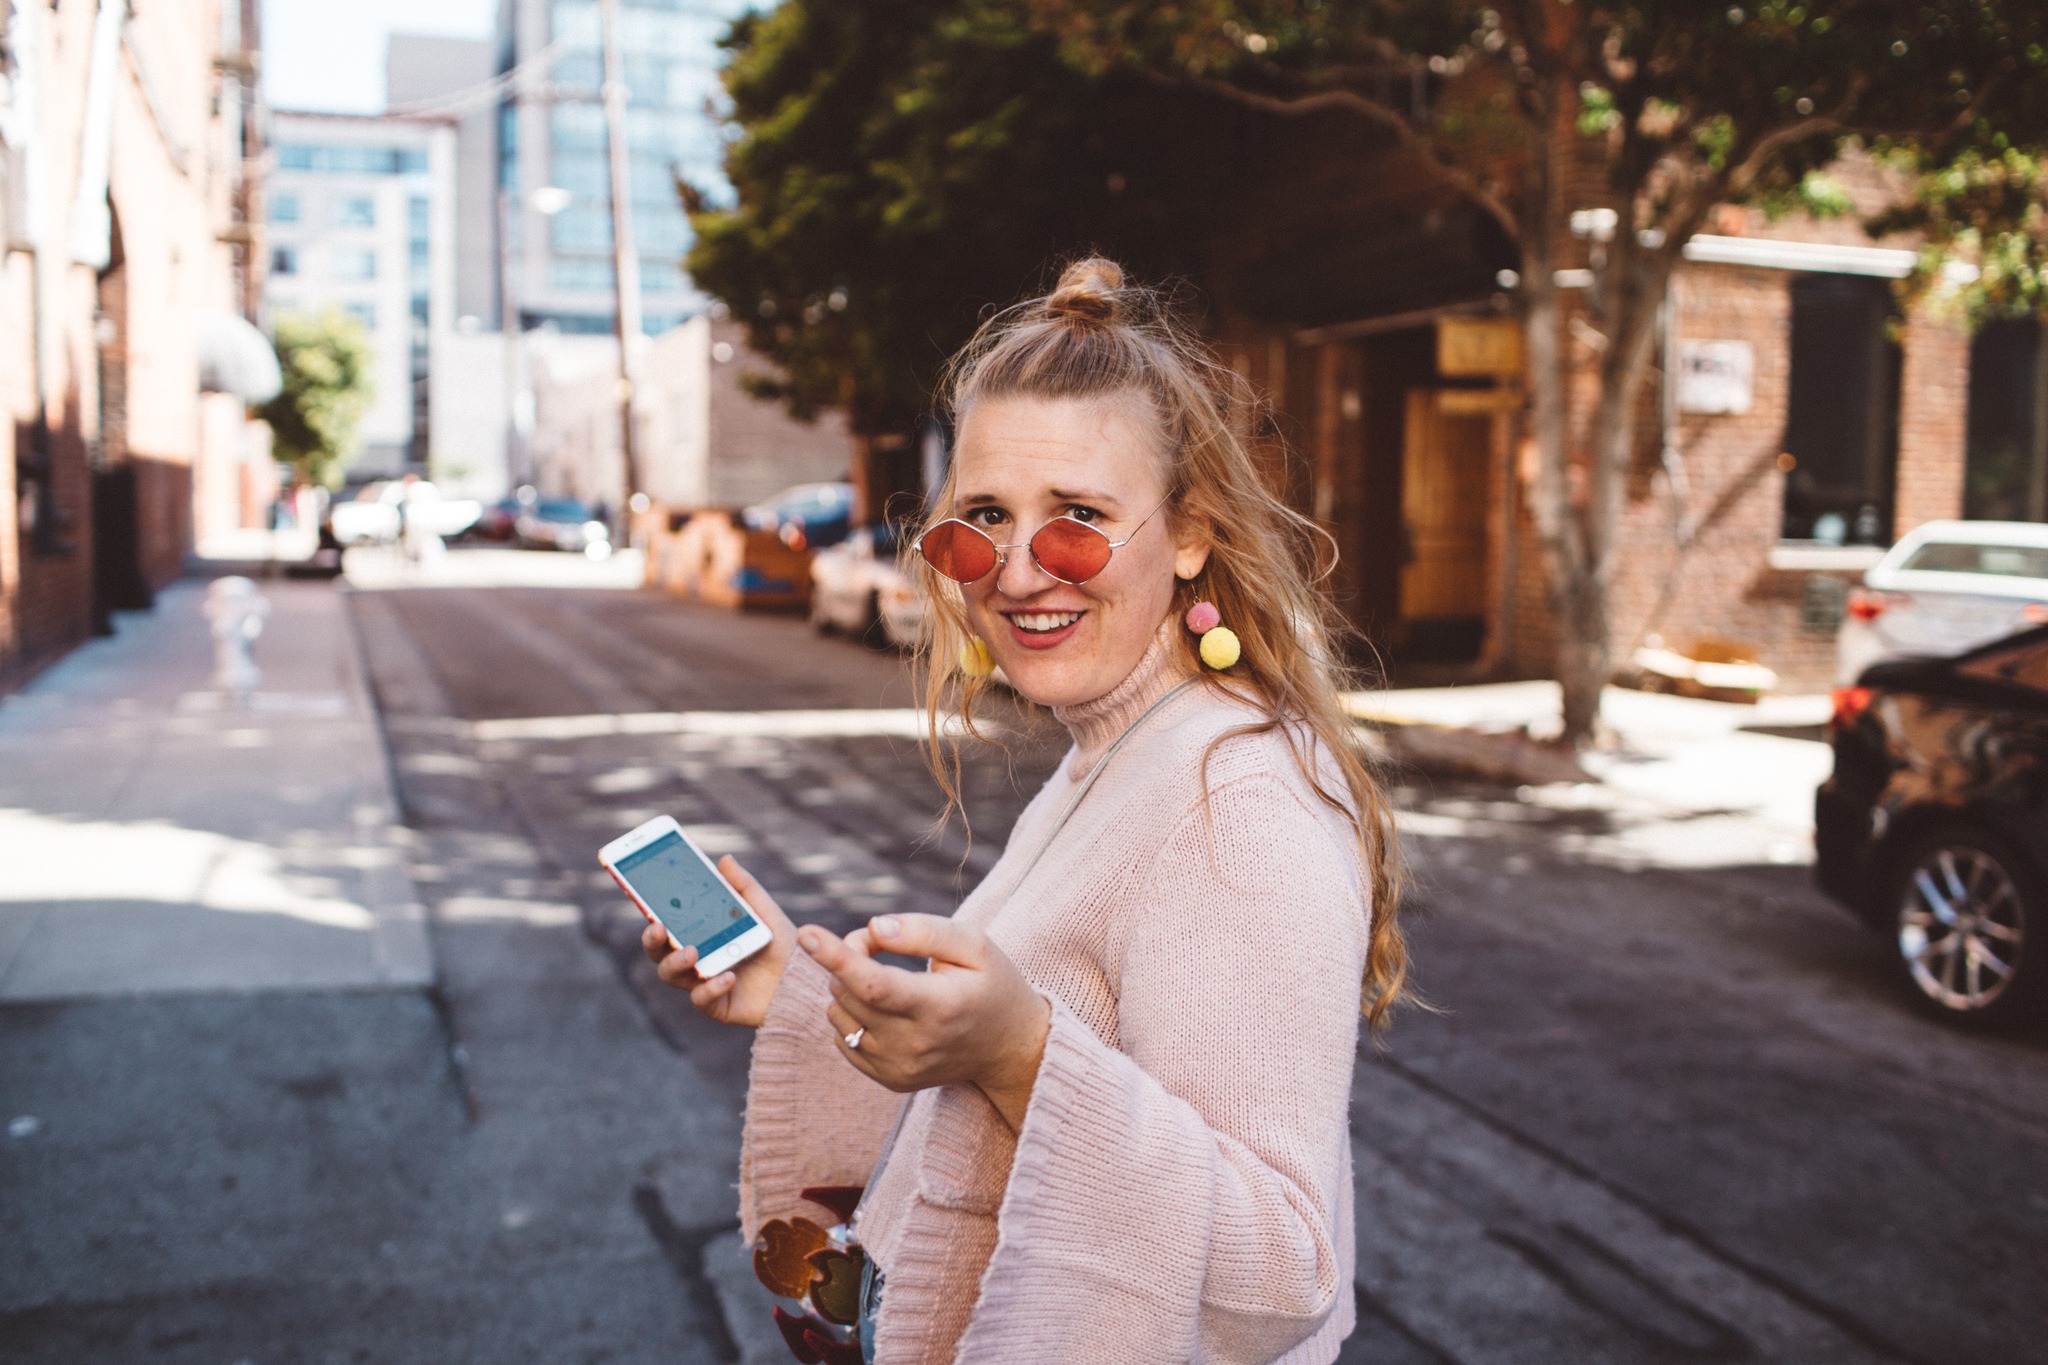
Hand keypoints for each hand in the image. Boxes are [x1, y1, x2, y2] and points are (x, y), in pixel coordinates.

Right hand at [640, 855, 795, 1027]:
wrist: (803, 979)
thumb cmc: (781, 944)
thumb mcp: (764, 910)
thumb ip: (744, 886)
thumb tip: (724, 859)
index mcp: (702, 934)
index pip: (667, 924)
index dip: (651, 912)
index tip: (645, 896)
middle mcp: (697, 959)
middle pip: (659, 952)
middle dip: (652, 940)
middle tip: (657, 927)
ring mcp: (703, 982)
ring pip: (671, 975)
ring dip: (676, 962)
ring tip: (693, 951)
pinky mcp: (717, 1005)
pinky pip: (701, 999)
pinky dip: (710, 988)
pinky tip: (728, 977)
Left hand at [801, 914, 1050, 1131]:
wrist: (1008, 1049)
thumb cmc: (991, 985)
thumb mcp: (974, 945)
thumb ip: (925, 931)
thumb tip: (875, 929)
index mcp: (939, 1006)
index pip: (875, 985)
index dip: (838, 957)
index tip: (807, 934)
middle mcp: (915, 1044)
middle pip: (849, 993)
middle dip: (850, 956)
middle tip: (881, 943)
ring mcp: (899, 1067)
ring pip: (838, 1014)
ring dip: (847, 985)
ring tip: (887, 976)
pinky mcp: (889, 1079)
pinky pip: (842, 1038)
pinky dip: (851, 1013)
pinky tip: (885, 1007)